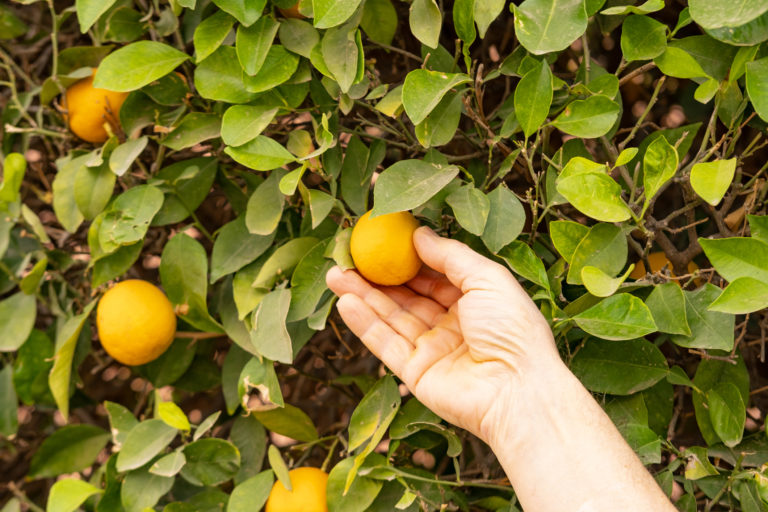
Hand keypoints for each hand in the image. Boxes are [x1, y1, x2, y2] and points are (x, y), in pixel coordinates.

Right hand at [326, 226, 560, 440]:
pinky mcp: (415, 374)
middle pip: (406, 297)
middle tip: (347, 258)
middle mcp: (451, 326)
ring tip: (334, 275)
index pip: (433, 277)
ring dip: (362, 297)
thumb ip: (450, 256)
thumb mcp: (487, 279)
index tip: (380, 242)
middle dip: (375, 278)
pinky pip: (385, 344)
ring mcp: (432, 350)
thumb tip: (419, 234)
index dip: (406, 260)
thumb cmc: (513, 331)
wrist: (518, 391)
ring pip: (391, 318)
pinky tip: (345, 303)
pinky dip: (364, 324)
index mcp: (474, 302)